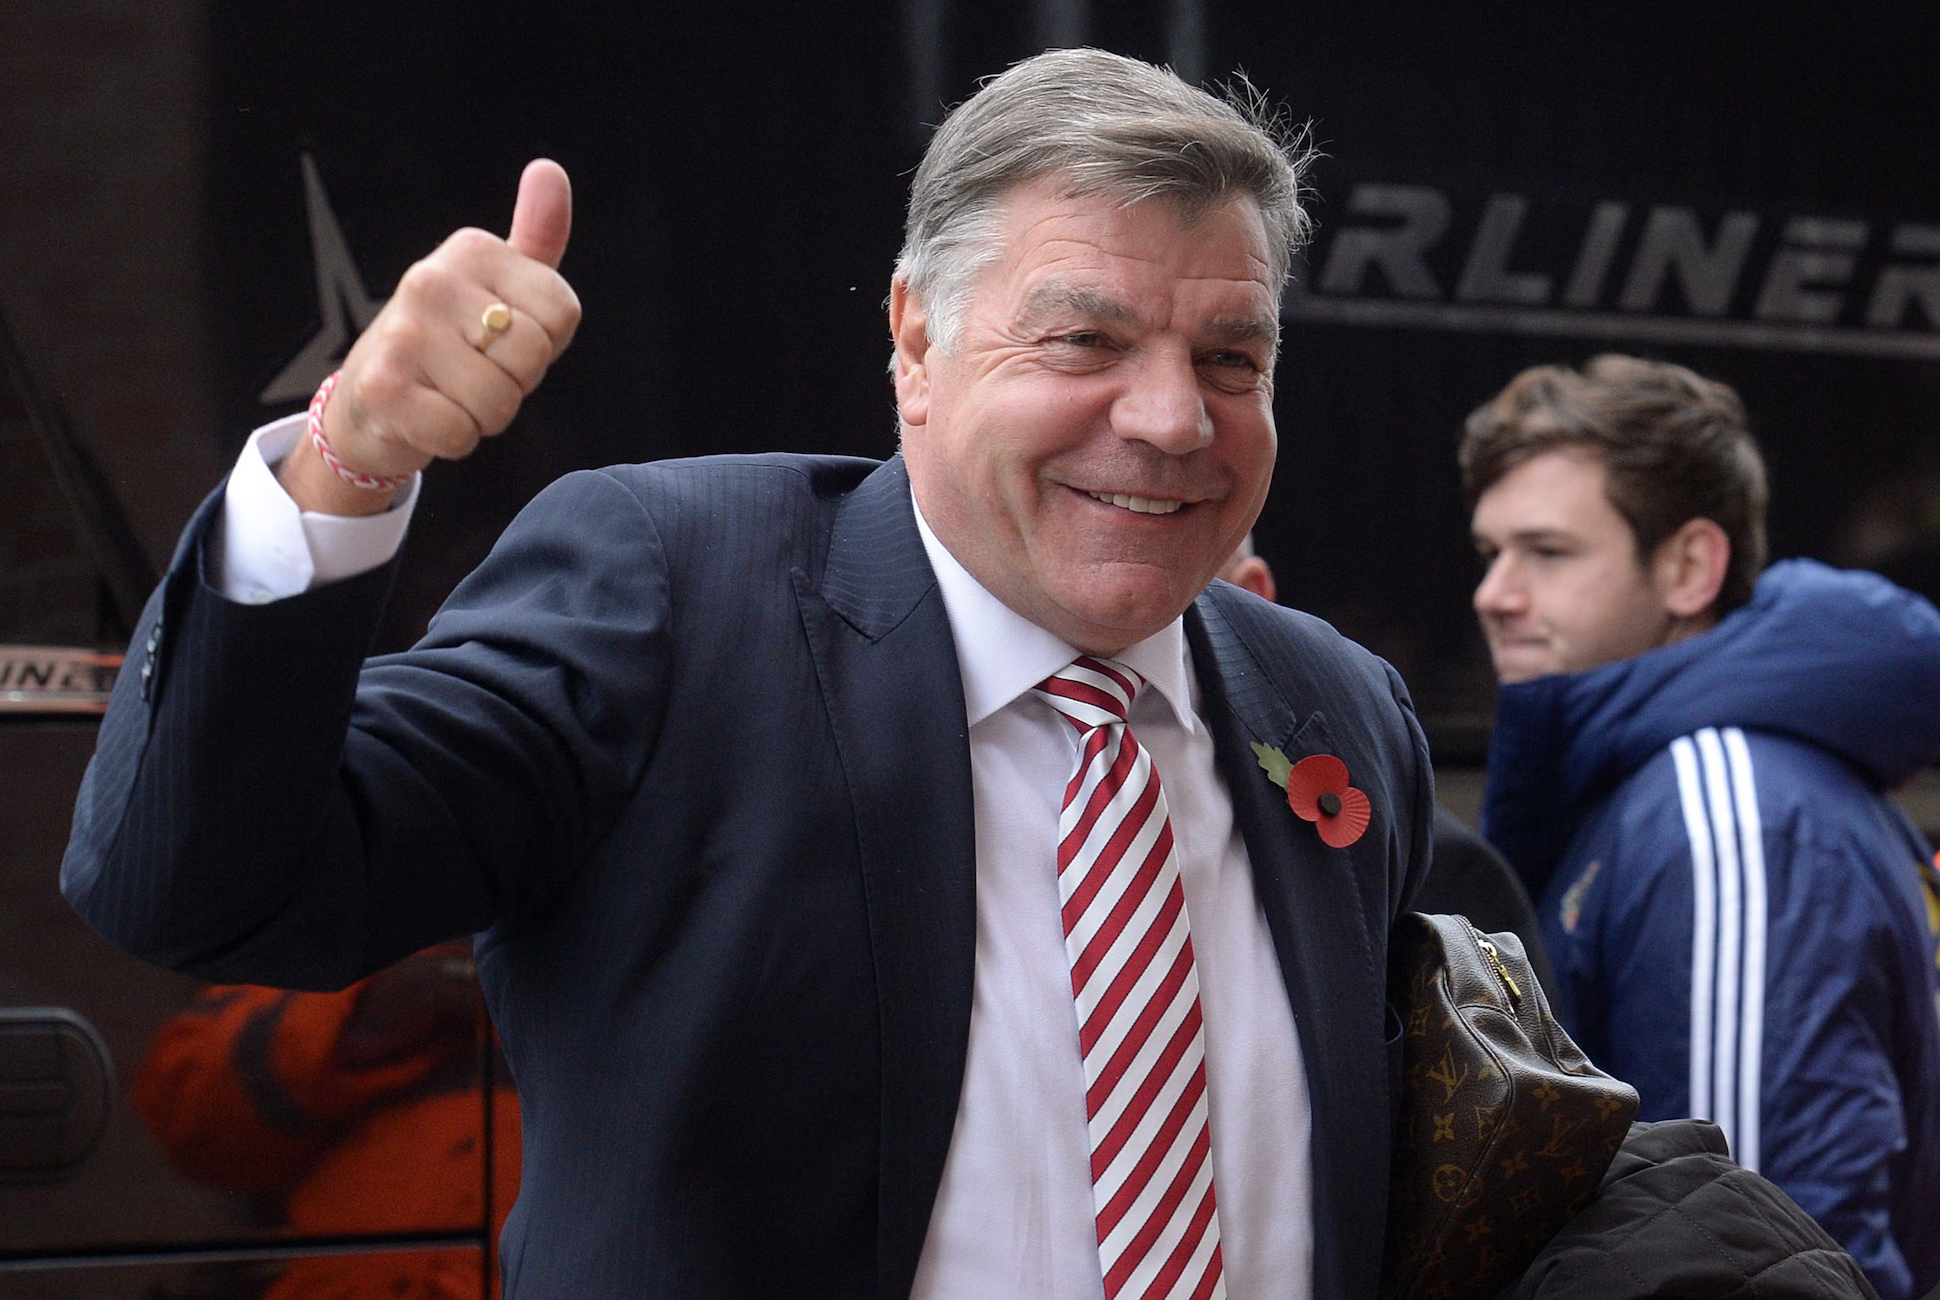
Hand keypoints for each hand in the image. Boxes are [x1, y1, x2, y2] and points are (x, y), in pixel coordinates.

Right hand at [278, 159, 581, 514]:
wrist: (370, 404)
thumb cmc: (451, 346)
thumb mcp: (500, 287)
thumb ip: (536, 239)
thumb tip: (549, 170)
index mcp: (472, 251)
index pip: (563, 313)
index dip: (544, 345)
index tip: (503, 340)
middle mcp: (432, 279)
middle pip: (532, 357)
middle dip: (515, 383)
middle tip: (474, 373)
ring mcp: (403, 330)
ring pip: (499, 401)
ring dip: (484, 416)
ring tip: (450, 395)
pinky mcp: (384, 385)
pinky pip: (460, 433)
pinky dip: (452, 441)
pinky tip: (425, 417)